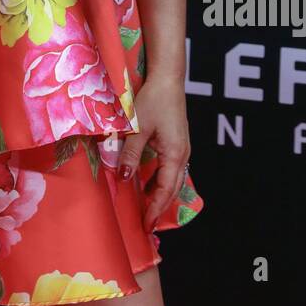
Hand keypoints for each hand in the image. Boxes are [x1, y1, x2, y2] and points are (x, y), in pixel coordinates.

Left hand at [116, 75, 190, 232]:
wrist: (167, 79)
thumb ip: (130, 154)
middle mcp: (182, 155)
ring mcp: (181, 149)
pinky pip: (170, 169)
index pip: (165, 190)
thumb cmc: (153, 100)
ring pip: (172, 180)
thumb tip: (123, 178)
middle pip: (172, 189)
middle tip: (146, 224)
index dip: (155, 209)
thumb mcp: (137, 128)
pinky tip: (146, 184)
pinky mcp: (177, 143)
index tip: (146, 225)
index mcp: (175, 154)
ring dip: (160, 195)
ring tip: (146, 209)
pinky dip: (160, 181)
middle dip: (159, 207)